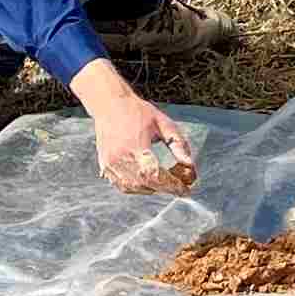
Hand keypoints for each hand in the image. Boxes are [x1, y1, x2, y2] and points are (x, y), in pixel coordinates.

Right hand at [71, 60, 195, 192]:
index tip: (185, 189)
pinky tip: (149, 182)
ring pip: (133, 187)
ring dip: (152, 189)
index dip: (171, 185)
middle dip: (165, 188)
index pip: (154, 173)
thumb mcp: (163, 123)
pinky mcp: (105, 166)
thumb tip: (189, 163)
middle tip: (180, 186)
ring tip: (166, 182)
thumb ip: (177, 144)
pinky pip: (122, 185)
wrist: (110, 105)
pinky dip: (137, 188)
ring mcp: (110, 163)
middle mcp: (119, 157)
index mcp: (135, 145)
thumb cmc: (138, 112)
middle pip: (144, 183)